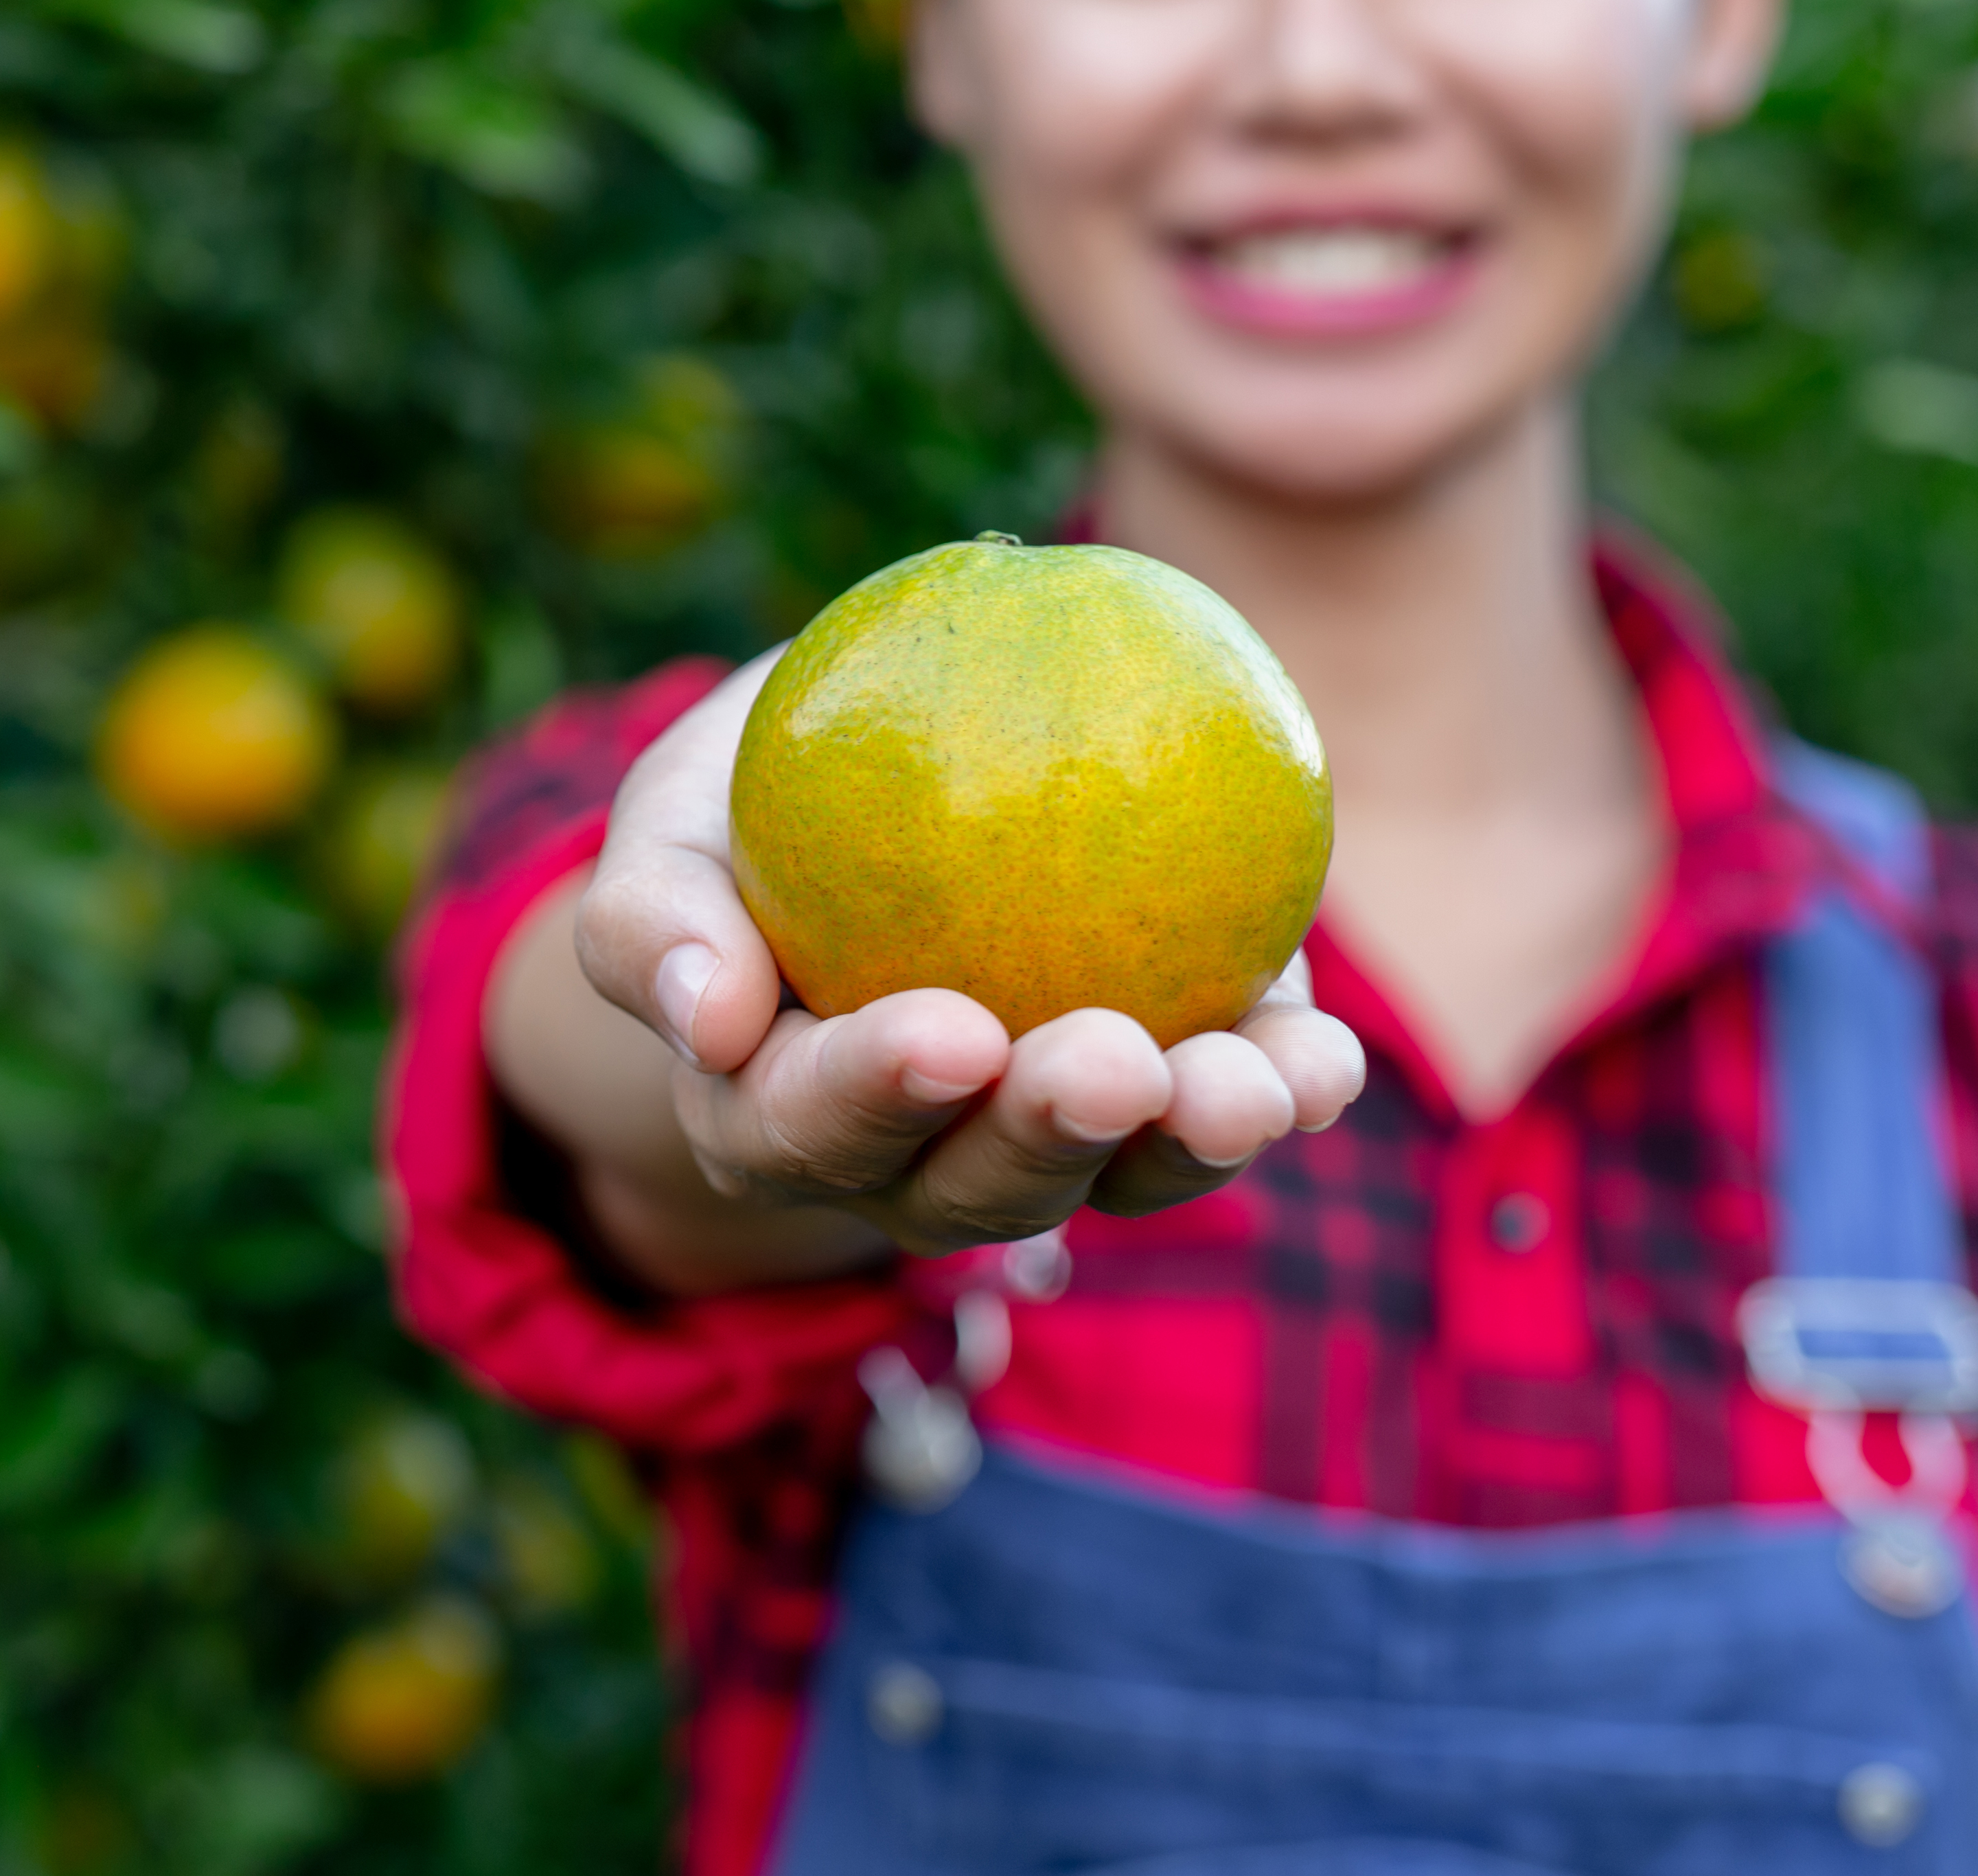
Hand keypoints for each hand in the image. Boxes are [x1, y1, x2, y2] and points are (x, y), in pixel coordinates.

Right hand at [571, 650, 1367, 1254]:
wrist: (867, 792)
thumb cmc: (738, 814)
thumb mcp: (661, 838)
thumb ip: (653, 925)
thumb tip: (707, 1022)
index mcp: (774, 1113)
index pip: (808, 1123)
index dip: (876, 1094)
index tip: (949, 1032)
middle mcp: (912, 1163)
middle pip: (976, 1185)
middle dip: (1051, 1138)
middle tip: (1115, 1062)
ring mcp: (1046, 1139)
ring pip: (1117, 1179)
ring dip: (1192, 1144)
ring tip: (1252, 1086)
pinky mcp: (1161, 1090)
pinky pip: (1219, 1115)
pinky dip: (1281, 1092)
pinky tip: (1324, 1059)